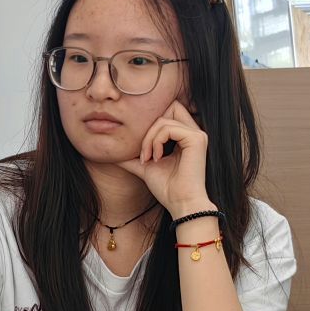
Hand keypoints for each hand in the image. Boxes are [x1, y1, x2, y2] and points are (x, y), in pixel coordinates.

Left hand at [123, 101, 211, 215]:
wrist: (181, 204)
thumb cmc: (167, 188)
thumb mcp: (145, 166)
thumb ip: (133, 155)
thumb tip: (112, 151)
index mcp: (184, 136)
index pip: (167, 112)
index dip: (150, 123)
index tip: (142, 149)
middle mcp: (193, 132)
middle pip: (168, 106)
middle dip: (149, 125)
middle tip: (144, 150)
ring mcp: (197, 134)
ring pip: (164, 119)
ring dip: (149, 138)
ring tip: (148, 158)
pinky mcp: (196, 139)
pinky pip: (168, 128)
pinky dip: (156, 141)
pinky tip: (156, 158)